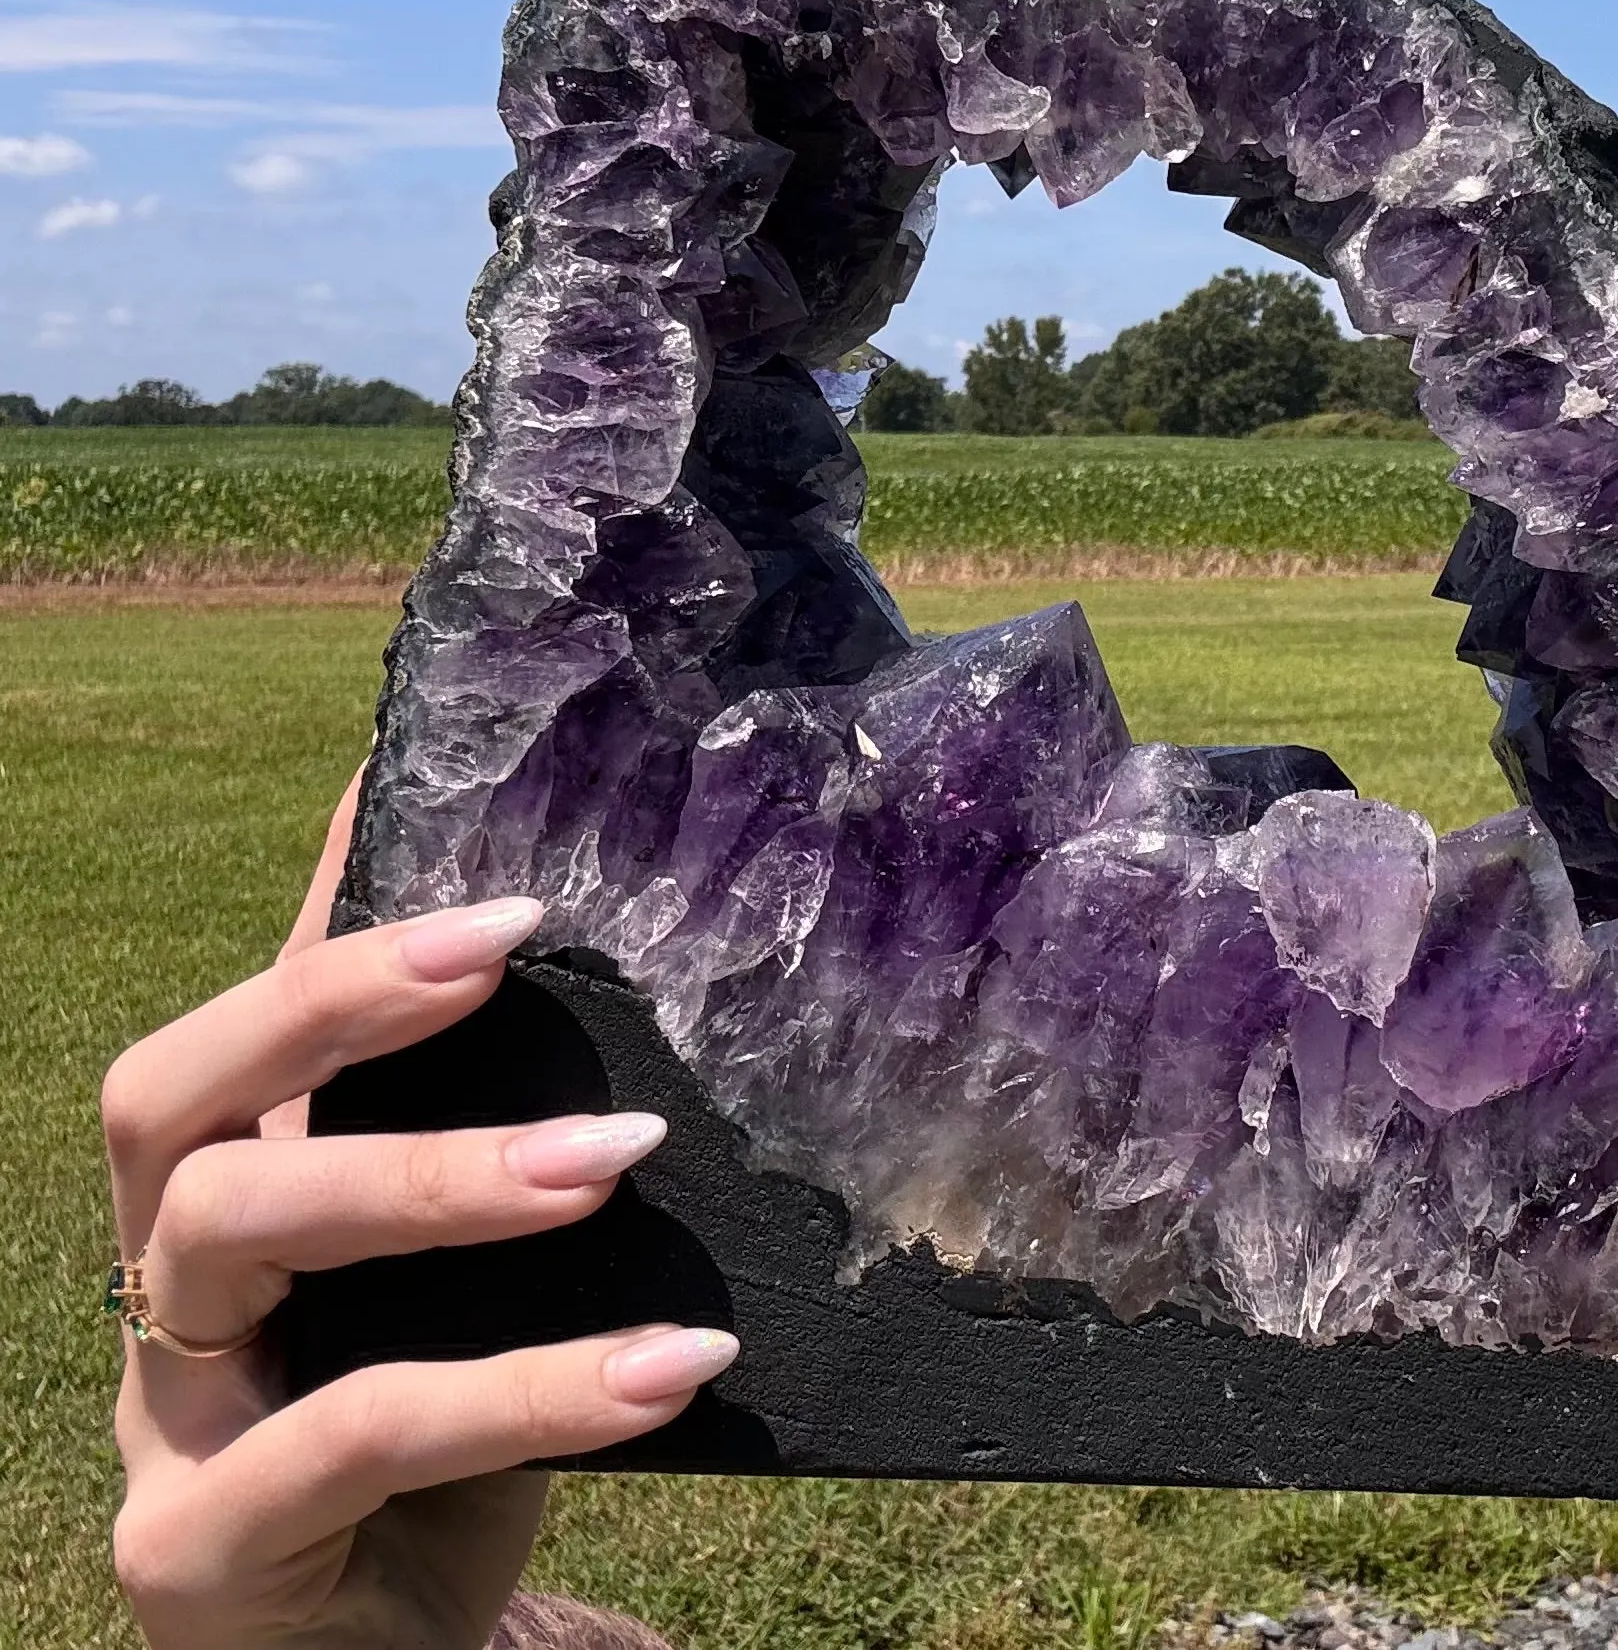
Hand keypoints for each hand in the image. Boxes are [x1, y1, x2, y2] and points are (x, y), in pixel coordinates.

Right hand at [105, 776, 739, 1648]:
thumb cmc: (448, 1442)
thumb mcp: (477, 1280)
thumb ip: (504, 1142)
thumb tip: (602, 970)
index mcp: (237, 1196)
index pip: (249, 1022)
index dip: (337, 922)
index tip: (473, 841)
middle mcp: (170, 1286)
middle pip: (165, 1097)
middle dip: (330, 1004)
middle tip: (508, 948)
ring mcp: (165, 1419)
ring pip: (228, 1235)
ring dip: (434, 1175)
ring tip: (617, 1149)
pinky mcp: (201, 1551)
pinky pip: (354, 1435)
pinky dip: (529, 1387)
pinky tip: (676, 1364)